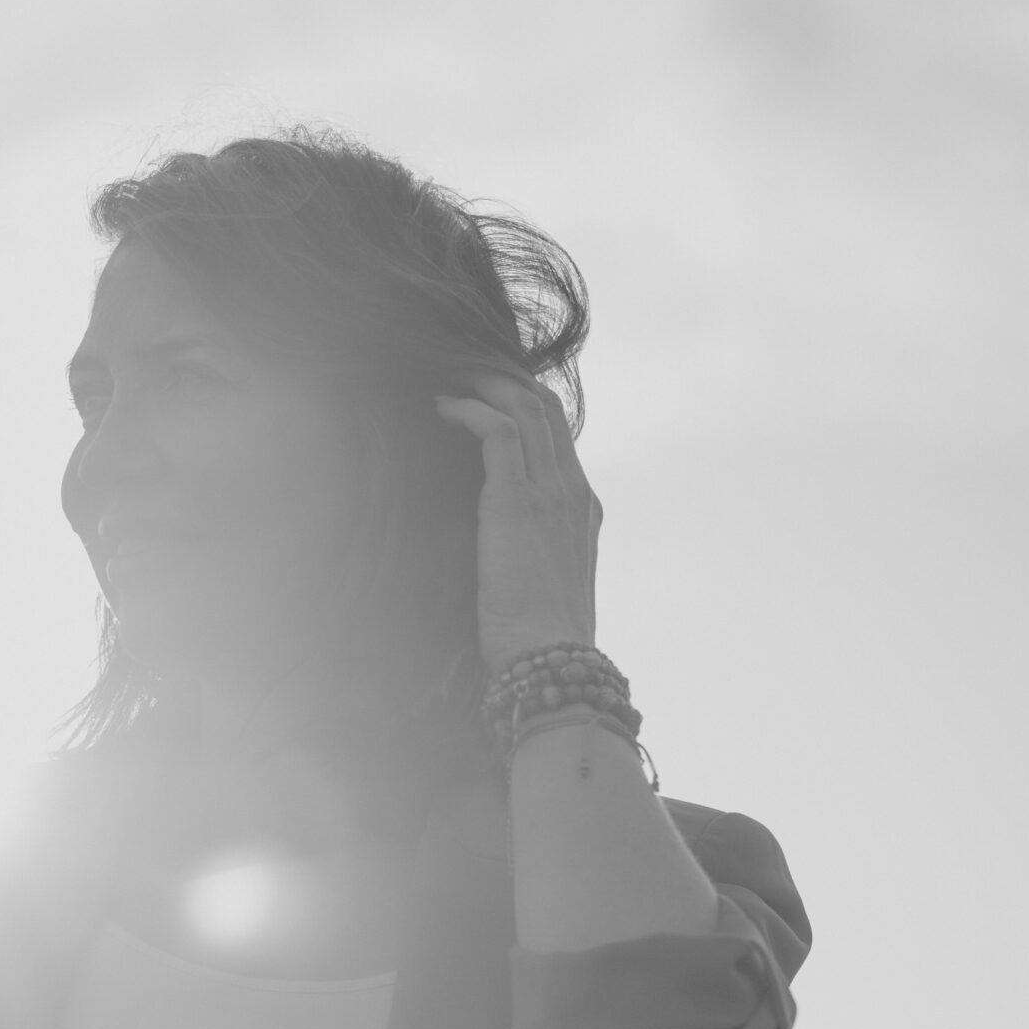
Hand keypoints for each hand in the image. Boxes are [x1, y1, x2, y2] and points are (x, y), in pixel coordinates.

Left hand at [434, 376, 600, 673]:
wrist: (550, 658)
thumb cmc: (539, 635)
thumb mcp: (543, 580)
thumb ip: (531, 548)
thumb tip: (500, 543)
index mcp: (583, 507)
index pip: (560, 435)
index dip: (526, 404)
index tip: (490, 394)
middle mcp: (573, 490)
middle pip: (546, 409)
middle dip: (506, 381)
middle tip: (465, 371)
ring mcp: (550, 491)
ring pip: (526, 409)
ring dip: (486, 385)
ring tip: (452, 377)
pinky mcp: (518, 500)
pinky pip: (498, 432)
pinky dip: (471, 411)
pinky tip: (445, 408)